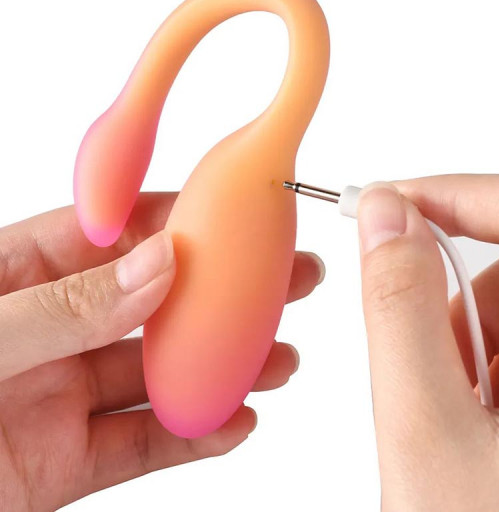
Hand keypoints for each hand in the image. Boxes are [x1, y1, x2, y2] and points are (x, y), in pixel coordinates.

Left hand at [0, 193, 324, 510]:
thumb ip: (68, 305)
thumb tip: (159, 263)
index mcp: (14, 278)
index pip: (114, 236)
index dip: (179, 222)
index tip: (238, 219)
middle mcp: (46, 332)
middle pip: (154, 305)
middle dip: (224, 295)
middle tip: (287, 282)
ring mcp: (57, 398)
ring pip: (156, 376)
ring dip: (221, 369)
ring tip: (278, 360)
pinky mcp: (61, 464)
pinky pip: (139, 444)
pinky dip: (192, 438)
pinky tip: (235, 424)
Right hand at [357, 176, 498, 510]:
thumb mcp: (426, 435)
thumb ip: (398, 308)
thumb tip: (385, 215)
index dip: (464, 193)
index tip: (396, 204)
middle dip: (465, 291)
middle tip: (427, 358)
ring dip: (478, 339)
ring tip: (459, 416)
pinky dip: (496, 368)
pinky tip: (484, 430)